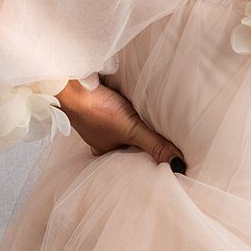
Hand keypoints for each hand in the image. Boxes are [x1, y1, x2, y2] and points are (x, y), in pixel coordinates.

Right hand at [55, 77, 185, 169]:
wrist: (72, 85)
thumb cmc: (96, 111)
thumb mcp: (132, 130)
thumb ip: (155, 145)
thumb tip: (178, 165)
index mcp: (105, 150)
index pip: (129, 156)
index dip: (143, 153)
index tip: (159, 152)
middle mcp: (99, 137)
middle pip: (123, 139)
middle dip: (136, 136)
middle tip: (155, 133)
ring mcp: (95, 119)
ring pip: (117, 123)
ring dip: (128, 119)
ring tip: (145, 115)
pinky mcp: (95, 99)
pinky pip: (111, 105)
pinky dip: (119, 103)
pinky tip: (126, 97)